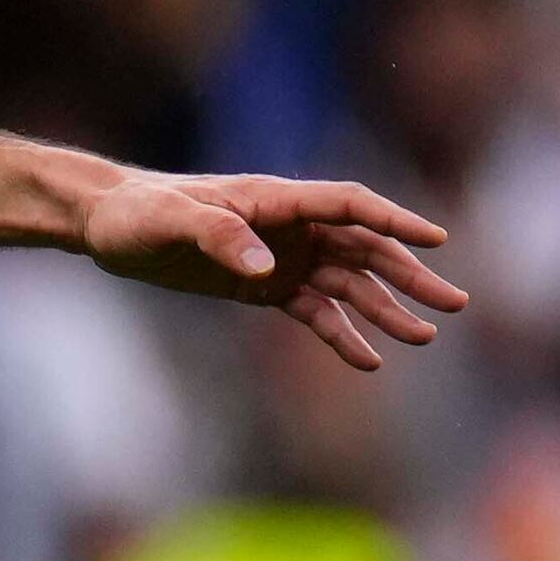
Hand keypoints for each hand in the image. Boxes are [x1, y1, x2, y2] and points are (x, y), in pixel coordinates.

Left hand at [81, 172, 467, 368]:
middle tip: (454, 303)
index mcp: (276, 199)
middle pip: (365, 248)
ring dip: (386, 309)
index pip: (350, 205)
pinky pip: (313, 312)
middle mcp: (289, 227)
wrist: (105, 226)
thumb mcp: (170, 219)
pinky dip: (341, 335)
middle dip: (410, 275)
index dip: (395, 221)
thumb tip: (268, 268)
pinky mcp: (262, 288)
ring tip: (424, 338)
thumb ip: (219, 236)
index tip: (437, 240)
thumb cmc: (135, 212)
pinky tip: (368, 361)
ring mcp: (281, 258)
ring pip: (348, 284)